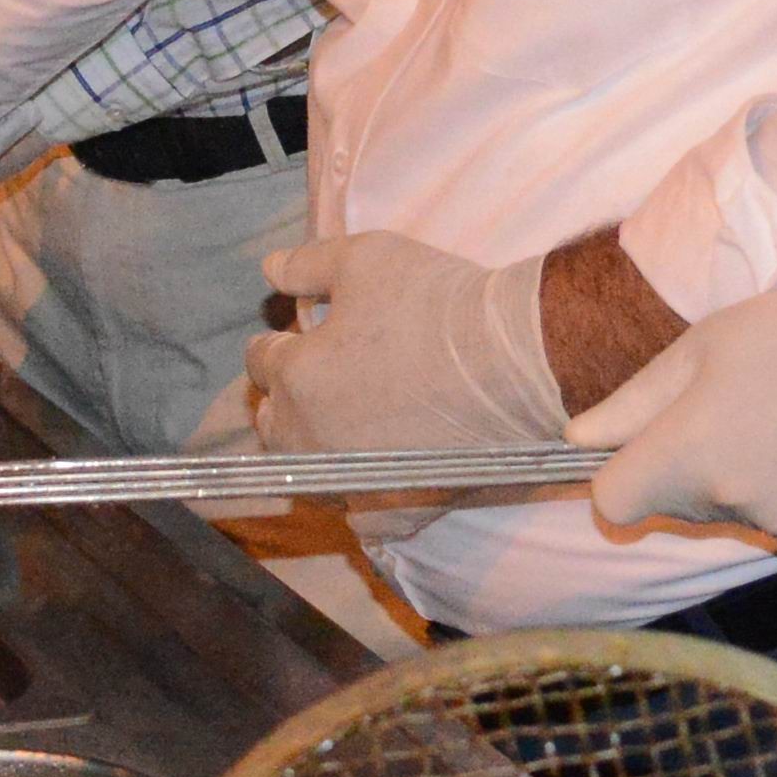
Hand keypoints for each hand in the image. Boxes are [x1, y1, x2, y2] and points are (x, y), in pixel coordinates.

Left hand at [209, 234, 572, 520]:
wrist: (515, 359)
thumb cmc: (435, 302)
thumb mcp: (363, 259)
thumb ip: (307, 265)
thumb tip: (269, 268)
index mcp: (296, 377)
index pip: (261, 360)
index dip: (279, 342)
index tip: (298, 335)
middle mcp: (310, 437)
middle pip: (273, 421)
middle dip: (287, 395)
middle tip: (321, 375)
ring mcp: (351, 479)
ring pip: (309, 471)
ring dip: (315, 447)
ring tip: (344, 424)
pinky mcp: (395, 507)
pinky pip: (359, 517)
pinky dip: (361, 501)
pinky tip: (375, 479)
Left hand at [574, 261, 776, 549]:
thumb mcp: (706, 344)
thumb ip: (635, 401)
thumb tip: (578, 440)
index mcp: (689, 451)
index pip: (615, 502)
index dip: (623, 475)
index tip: (648, 448)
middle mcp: (732, 502)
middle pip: (679, 505)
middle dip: (692, 469)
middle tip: (742, 408)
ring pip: (736, 514)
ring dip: (747, 482)